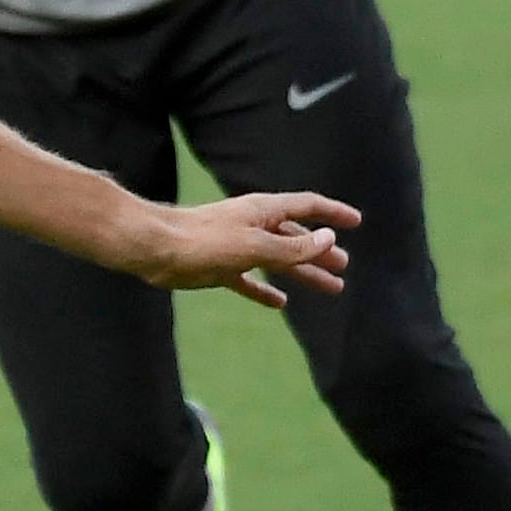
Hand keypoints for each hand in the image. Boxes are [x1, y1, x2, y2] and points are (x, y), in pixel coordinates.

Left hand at [139, 189, 357, 308]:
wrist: (154, 250)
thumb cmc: (203, 241)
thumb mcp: (256, 245)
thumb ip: (293, 246)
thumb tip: (329, 239)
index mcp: (264, 211)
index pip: (308, 207)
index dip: (333, 214)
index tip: (356, 222)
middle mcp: (254, 226)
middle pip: (297, 237)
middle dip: (322, 251)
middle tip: (344, 267)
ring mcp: (237, 248)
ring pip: (279, 261)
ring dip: (303, 273)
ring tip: (329, 288)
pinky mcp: (220, 269)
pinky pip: (250, 282)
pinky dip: (266, 291)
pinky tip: (280, 304)